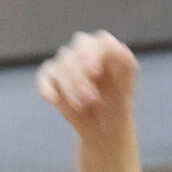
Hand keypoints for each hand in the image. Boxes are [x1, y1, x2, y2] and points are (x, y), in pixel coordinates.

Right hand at [37, 31, 139, 145]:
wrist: (103, 129)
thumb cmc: (117, 107)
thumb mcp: (126, 91)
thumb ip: (126, 69)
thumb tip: (122, 49)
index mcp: (107, 52)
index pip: (100, 43)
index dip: (94, 54)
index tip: (94, 73)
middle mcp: (86, 53)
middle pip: (77, 53)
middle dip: (80, 76)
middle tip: (90, 100)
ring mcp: (68, 64)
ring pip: (61, 66)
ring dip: (70, 88)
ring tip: (81, 107)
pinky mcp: (53, 77)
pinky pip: (45, 76)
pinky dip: (46, 86)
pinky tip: (51, 99)